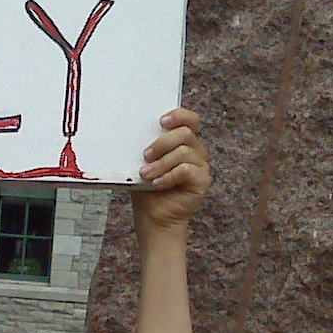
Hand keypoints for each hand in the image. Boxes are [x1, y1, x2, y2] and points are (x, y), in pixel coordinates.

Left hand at [132, 107, 211, 233]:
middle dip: (162, 143)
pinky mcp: (202, 181)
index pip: (190, 120)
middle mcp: (195, 151)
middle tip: (145, 156)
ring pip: (184, 152)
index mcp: (182, 142)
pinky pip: (186, 171)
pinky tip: (157, 184)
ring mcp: (201, 166)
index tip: (161, 121)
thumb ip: (145, 147)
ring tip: (145, 175)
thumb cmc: (147, 189)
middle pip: (186, 133)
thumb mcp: (142, 163)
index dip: (179, 115)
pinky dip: (168, 176)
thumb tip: (130, 132)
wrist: (153, 217)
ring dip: (160, 163)